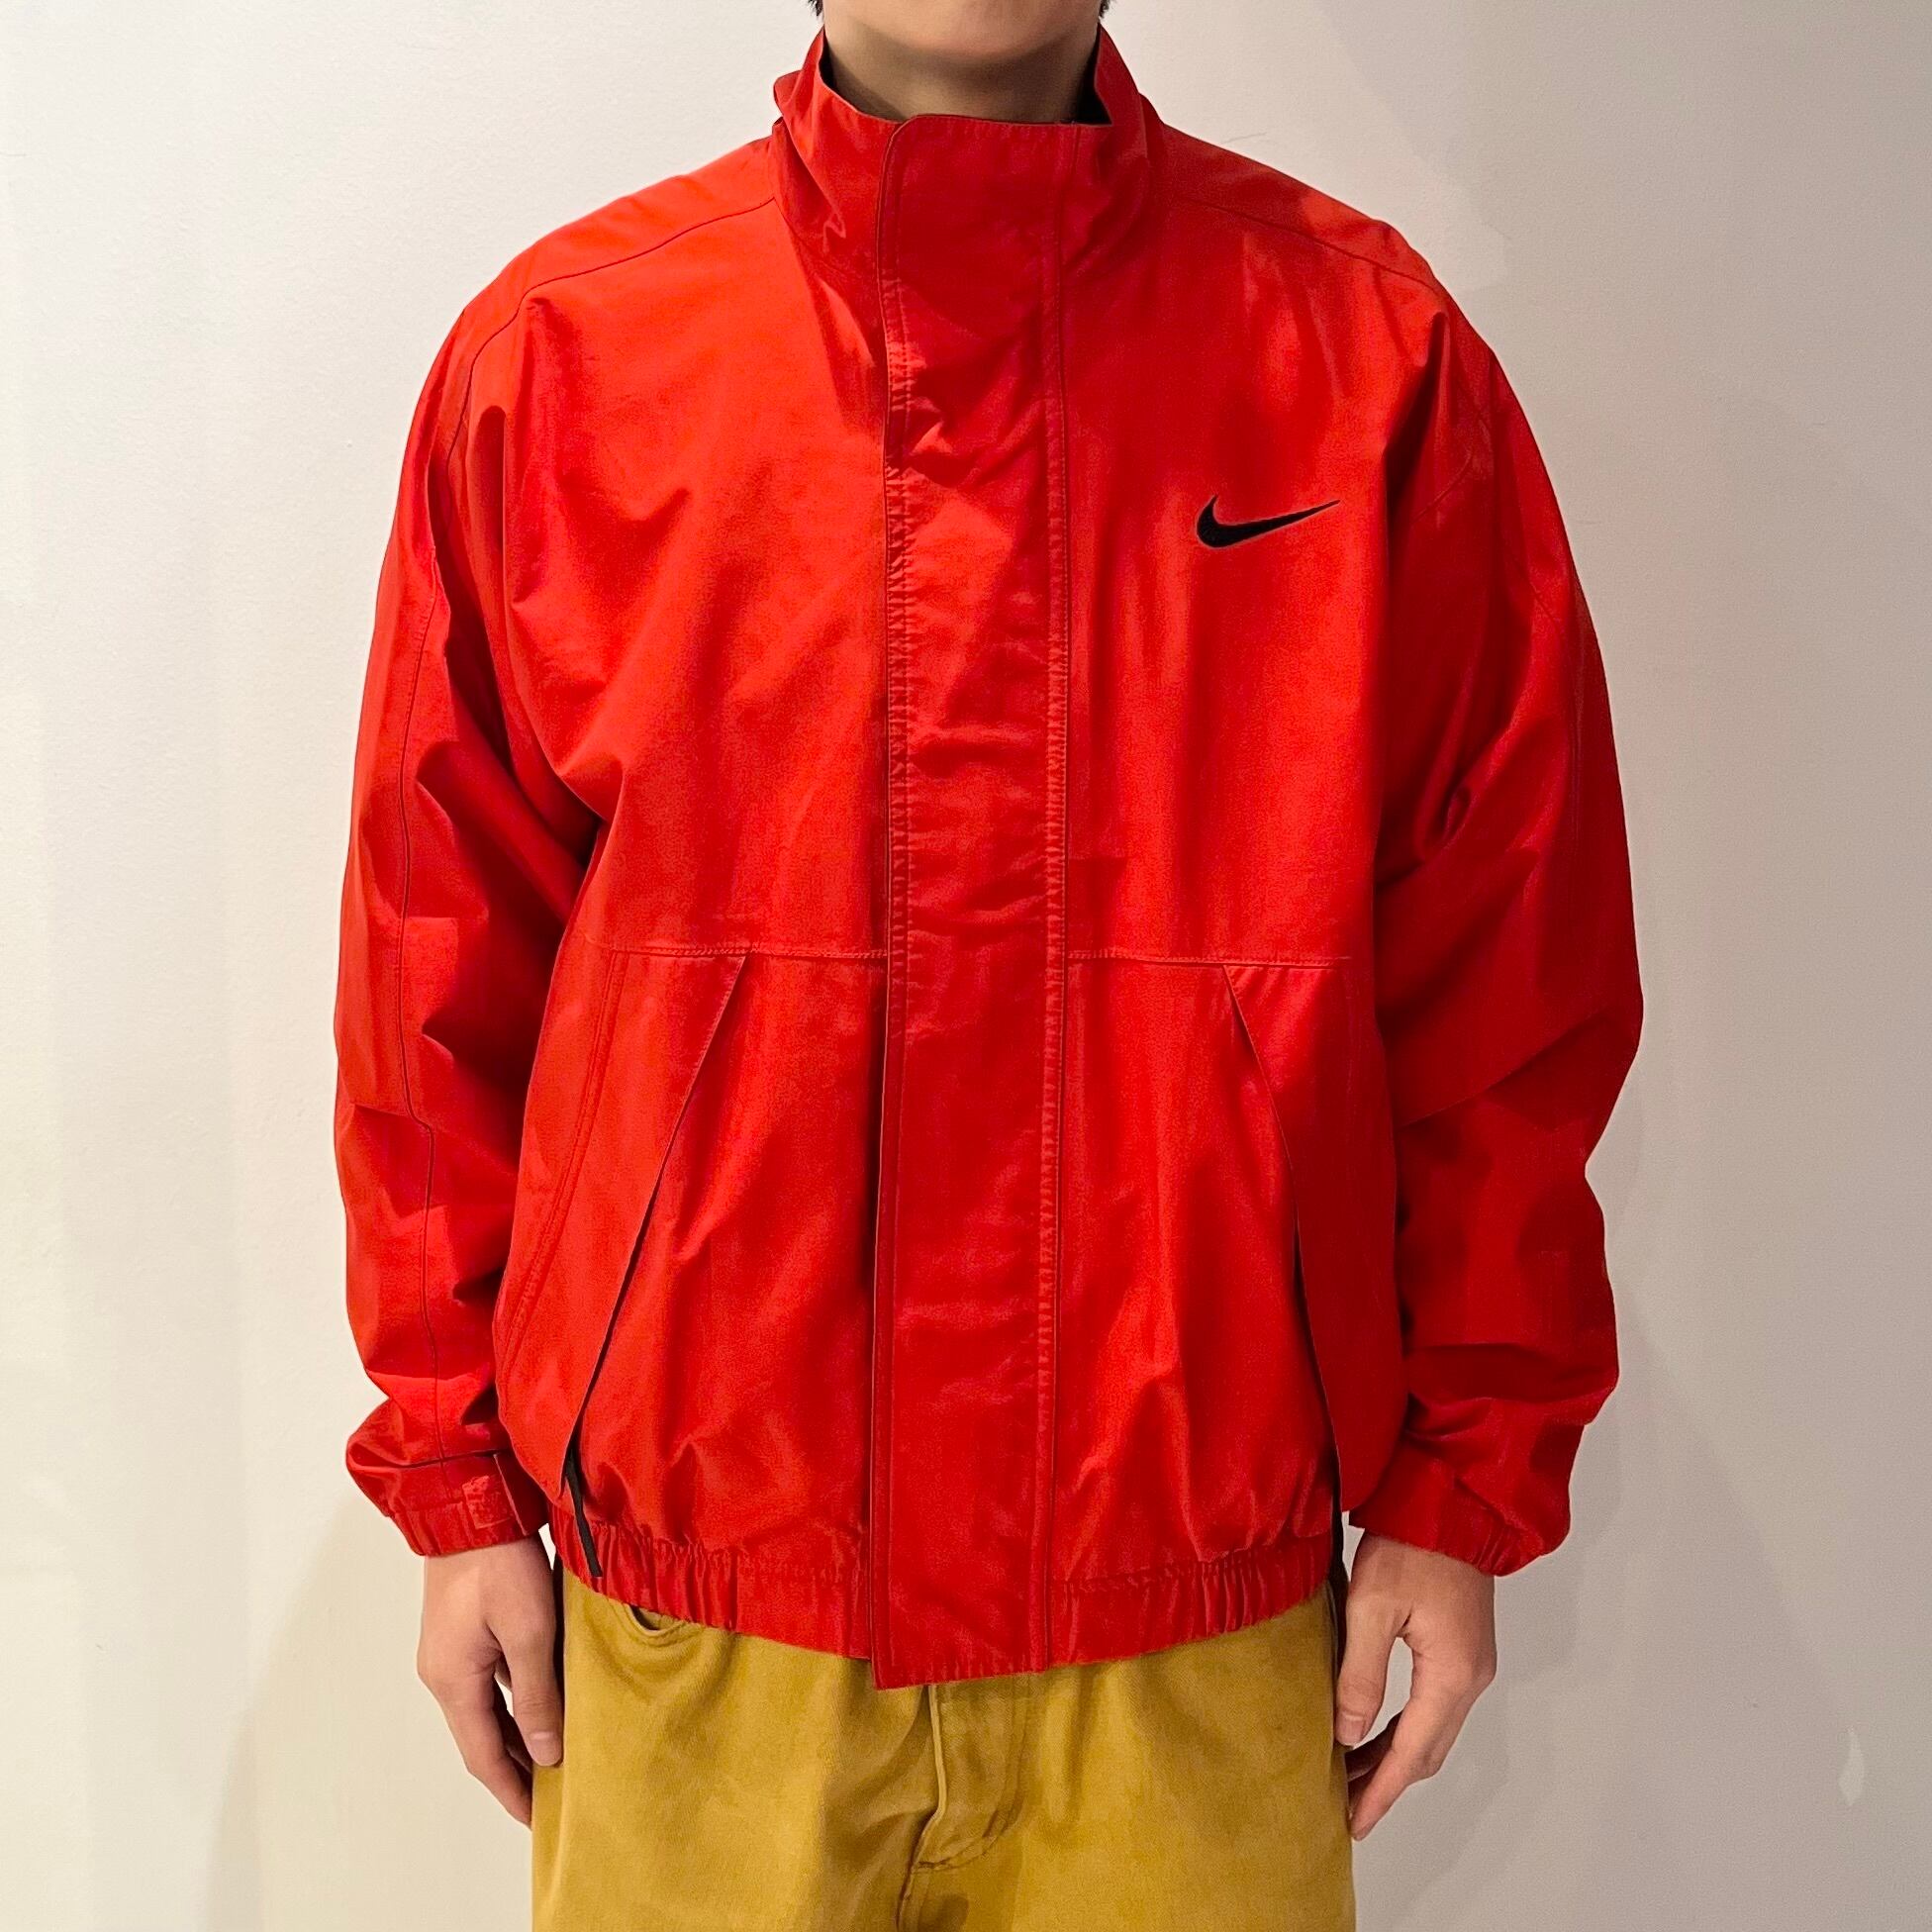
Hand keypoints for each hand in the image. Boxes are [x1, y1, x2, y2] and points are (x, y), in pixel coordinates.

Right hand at [417, 1537, 563, 1823]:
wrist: (470, 1501)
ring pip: (488, 1707)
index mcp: (454, 1680)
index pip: (484, 1757)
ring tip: (553, 1758)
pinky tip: (544, 1701)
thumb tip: (546, 1753)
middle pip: (482, 1737)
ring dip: (517, 1734)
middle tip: (550, 1798)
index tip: (538, 1821)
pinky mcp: (464, 1628)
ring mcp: (451, 1649)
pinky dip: (516, 1699)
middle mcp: (445, 1672)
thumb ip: (537, 1693)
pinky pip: (491, 1678)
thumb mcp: (529, 1630)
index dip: (513, 1791)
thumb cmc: (499, 1560)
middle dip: (515, 1770)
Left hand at [1334, 1531, 1496, 1838]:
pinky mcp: (1463, 1647)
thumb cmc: (1411, 1544)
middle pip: (1425, 1751)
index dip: (1379, 1791)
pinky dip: (1405, 1728)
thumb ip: (1360, 1675)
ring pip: (1432, 1731)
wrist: (1452, 1501)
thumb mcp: (1372, 1608)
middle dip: (1383, 1781)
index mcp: (1451, 1675)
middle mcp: (1470, 1678)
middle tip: (1342, 1805)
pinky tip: (1374, 1728)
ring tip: (1348, 1773)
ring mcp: (1471, 1663)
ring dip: (1393, 1755)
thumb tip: (1348, 1734)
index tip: (1353, 1824)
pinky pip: (1435, 1706)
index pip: (1410, 1753)